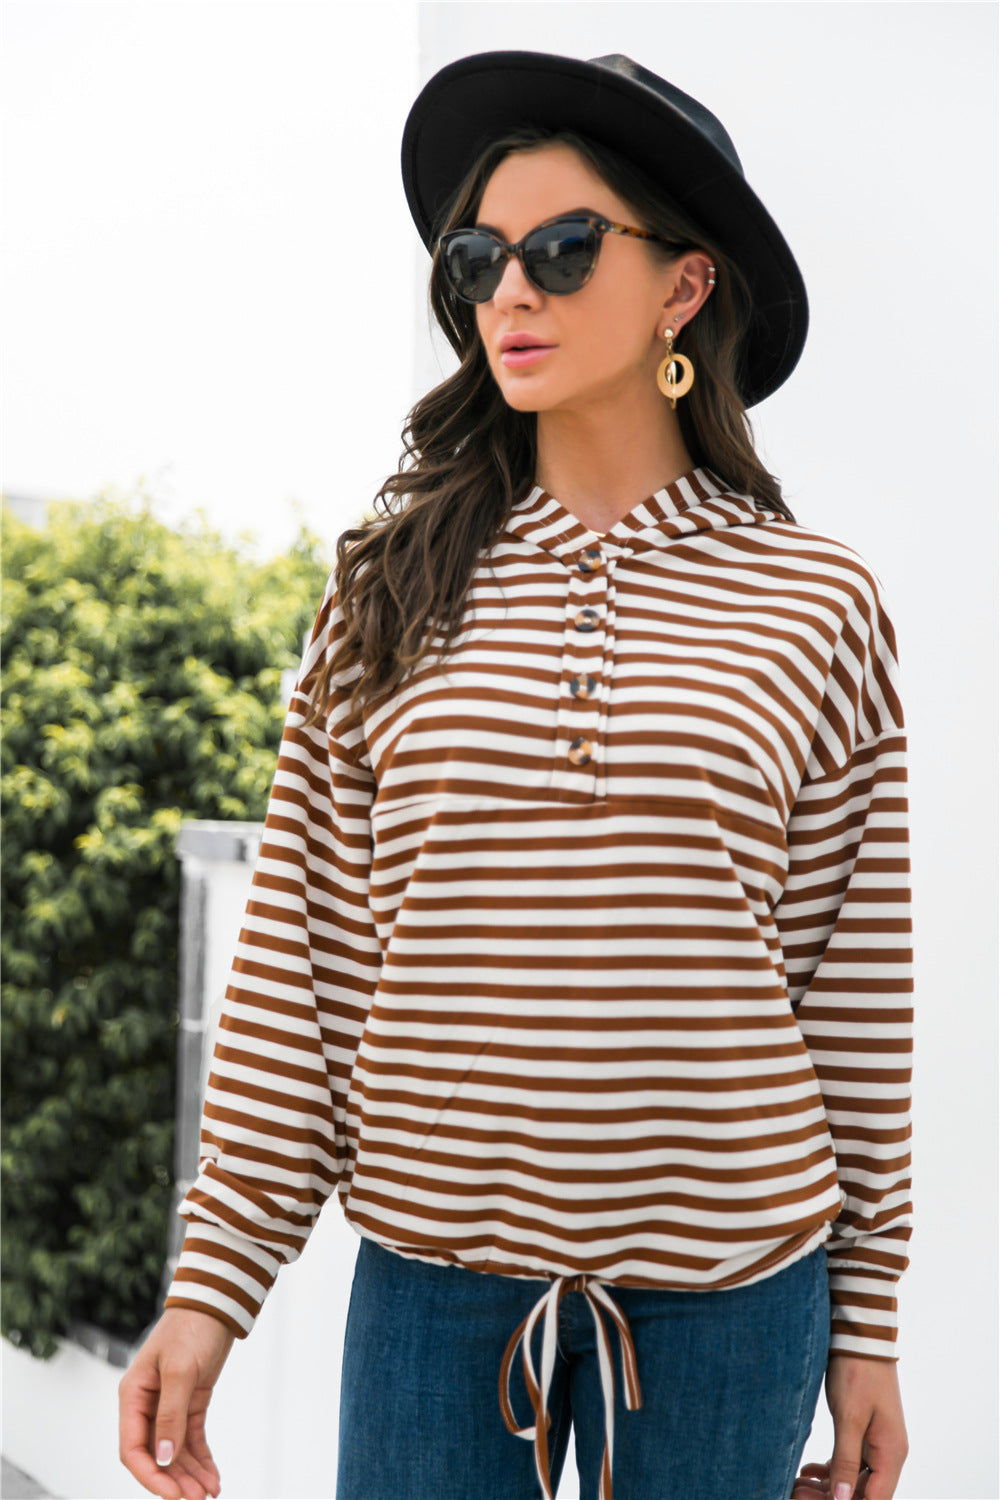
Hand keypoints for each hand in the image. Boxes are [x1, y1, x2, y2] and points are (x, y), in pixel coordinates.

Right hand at [118, 1306, 234, 1499]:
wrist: (216, 1303)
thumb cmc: (191, 1327)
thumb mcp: (180, 1370)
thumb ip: (170, 1415)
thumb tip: (162, 1458)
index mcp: (133, 1396)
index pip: (133, 1449)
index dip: (151, 1477)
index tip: (173, 1496)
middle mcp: (147, 1405)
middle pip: (156, 1456)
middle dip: (175, 1481)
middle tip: (198, 1499)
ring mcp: (169, 1405)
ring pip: (175, 1452)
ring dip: (190, 1475)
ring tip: (210, 1492)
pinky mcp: (190, 1402)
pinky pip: (192, 1439)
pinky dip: (202, 1459)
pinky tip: (213, 1477)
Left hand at [790, 1353, 907, 1499]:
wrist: (860, 1335)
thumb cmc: (858, 1371)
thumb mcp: (849, 1417)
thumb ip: (846, 1460)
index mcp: (892, 1453)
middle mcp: (888, 1453)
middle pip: (864, 1493)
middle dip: (832, 1497)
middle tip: (798, 1492)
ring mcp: (877, 1442)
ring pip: (855, 1479)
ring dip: (829, 1486)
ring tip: (798, 1483)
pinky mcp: (863, 1431)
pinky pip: (850, 1462)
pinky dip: (830, 1470)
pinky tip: (809, 1471)